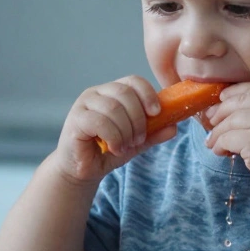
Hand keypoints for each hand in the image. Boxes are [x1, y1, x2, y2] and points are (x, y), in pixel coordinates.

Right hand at [53, 76, 176, 186]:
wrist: (84, 170)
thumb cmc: (108, 151)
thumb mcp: (136, 142)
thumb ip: (153, 133)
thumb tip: (174, 127)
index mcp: (113, 92)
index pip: (133, 80)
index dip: (148, 94)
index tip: (157, 112)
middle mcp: (97, 93)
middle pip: (125, 93)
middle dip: (138, 118)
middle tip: (139, 139)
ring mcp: (84, 104)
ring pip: (113, 108)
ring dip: (126, 130)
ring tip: (125, 146)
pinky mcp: (75, 119)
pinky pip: (100, 121)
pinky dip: (113, 137)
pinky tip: (114, 148)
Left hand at [203, 83, 249, 198]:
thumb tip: (233, 108)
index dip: (235, 92)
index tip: (222, 99)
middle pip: (239, 102)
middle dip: (221, 111)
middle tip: (211, 121)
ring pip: (230, 121)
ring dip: (217, 132)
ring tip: (212, 142)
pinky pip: (228, 139)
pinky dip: (219, 145)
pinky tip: (219, 151)